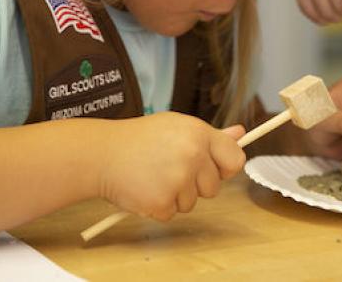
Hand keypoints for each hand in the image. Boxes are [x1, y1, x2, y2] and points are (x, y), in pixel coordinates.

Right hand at [97, 112, 245, 220]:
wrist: (102, 154)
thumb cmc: (139, 139)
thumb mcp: (177, 127)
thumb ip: (210, 135)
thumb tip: (239, 133)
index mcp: (199, 134)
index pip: (235, 159)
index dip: (227, 167)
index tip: (216, 169)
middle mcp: (192, 155)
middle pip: (214, 187)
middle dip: (196, 184)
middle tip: (171, 169)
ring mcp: (177, 179)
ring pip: (193, 202)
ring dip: (176, 196)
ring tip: (155, 176)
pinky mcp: (162, 201)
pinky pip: (172, 213)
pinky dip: (159, 207)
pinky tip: (146, 188)